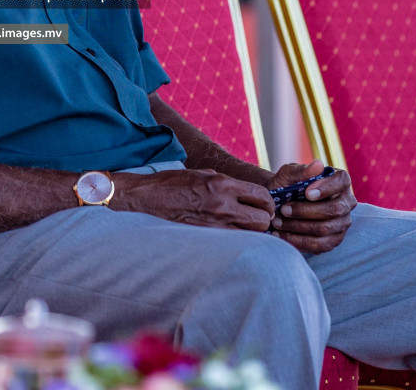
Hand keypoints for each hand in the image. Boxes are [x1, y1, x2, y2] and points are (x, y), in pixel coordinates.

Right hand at [113, 168, 275, 231]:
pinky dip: (238, 239)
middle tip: (258, 216)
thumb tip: (246, 192)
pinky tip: (232, 233)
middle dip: (264, 218)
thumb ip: (227, 182)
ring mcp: (215, 223)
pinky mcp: (206, 237)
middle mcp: (222, 204)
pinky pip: (234, 241)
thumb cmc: (174, 182)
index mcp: (223, 184)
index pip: (261, 195)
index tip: (264, 204)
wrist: (148, 197)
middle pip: (262, 219)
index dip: (267, 201)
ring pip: (252, 234)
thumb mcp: (204, 173)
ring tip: (246, 226)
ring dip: (253, 231)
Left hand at [267, 160, 355, 253]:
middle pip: (333, 210)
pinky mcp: (334, 240)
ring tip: (277, 223)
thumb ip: (301, 170)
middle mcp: (346, 202)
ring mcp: (342, 223)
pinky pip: (320, 245)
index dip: (326, 188)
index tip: (306, 193)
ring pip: (325, 229)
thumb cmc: (286, 186)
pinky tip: (282, 236)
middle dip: (305, 211)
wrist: (278, 204)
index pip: (342, 182)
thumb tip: (318, 165)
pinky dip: (298, 241)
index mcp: (340, 181)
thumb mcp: (288, 175)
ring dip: (298, 227)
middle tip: (283, 209)